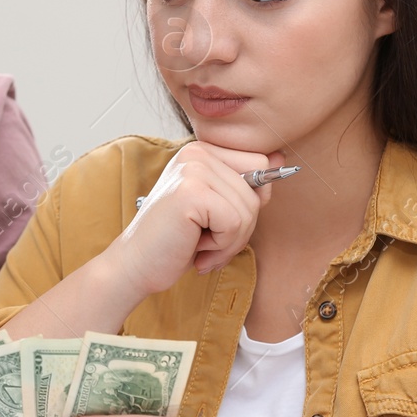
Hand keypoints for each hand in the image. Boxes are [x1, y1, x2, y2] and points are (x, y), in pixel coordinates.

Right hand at [98, 142, 284, 299]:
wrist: (135, 266)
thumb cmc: (175, 241)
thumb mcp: (216, 208)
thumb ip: (245, 184)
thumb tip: (282, 160)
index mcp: (202, 151)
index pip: (258, 164)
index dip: (250, 201)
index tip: (218, 220)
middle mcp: (196, 152)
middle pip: (258, 189)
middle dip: (241, 227)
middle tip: (208, 240)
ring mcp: (193, 170)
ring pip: (249, 209)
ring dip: (230, 241)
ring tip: (200, 245)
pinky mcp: (191, 193)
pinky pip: (235, 223)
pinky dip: (221, 246)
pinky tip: (196, 248)